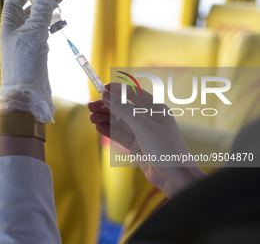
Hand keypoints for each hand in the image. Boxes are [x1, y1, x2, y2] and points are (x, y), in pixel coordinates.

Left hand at [0, 0, 67, 122]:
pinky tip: (59, 22)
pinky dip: (52, 25)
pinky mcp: (37, 52)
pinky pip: (44, 32)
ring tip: (63, 2)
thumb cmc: (24, 67)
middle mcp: (17, 32)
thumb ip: (40, 12)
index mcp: (9, 25)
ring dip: (49, 10)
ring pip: (39, 20)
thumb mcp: (32, 35)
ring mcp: (27, 42)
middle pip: (30, 7)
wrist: (27, 96)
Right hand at [88, 83, 205, 197]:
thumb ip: (124, 111)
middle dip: (107, 106)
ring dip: (105, 118)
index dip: (117, 90)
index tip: (101, 89)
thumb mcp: (142, 127)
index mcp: (155, 108)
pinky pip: (120, 135)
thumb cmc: (165, 148)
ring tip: (91, 117)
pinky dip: (109, 131)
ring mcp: (141, 132)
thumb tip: (107, 96)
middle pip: (123, 108)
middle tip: (90, 106)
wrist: (174, 176)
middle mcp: (148, 119)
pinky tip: (98, 126)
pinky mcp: (136, 145)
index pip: (133, 94)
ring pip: (119, 122)